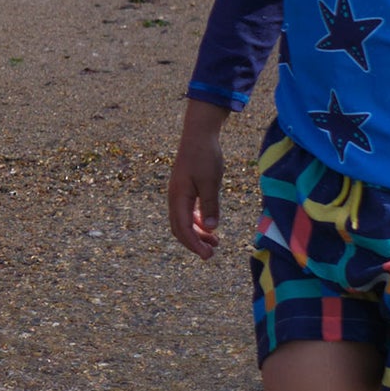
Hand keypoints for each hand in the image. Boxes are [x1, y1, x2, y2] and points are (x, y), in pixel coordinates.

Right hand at [167, 101, 228, 259]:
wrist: (199, 134)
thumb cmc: (205, 156)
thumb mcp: (211, 181)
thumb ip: (211, 205)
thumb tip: (211, 228)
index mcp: (178, 197)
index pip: (183, 229)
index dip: (194, 245)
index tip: (207, 256)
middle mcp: (174, 198)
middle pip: (180, 228)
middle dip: (194, 243)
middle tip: (211, 255)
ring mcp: (178, 194)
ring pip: (184, 221)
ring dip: (198, 234)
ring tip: (215, 243)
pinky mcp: (185, 189)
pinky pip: (188, 212)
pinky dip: (198, 222)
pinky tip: (210, 227)